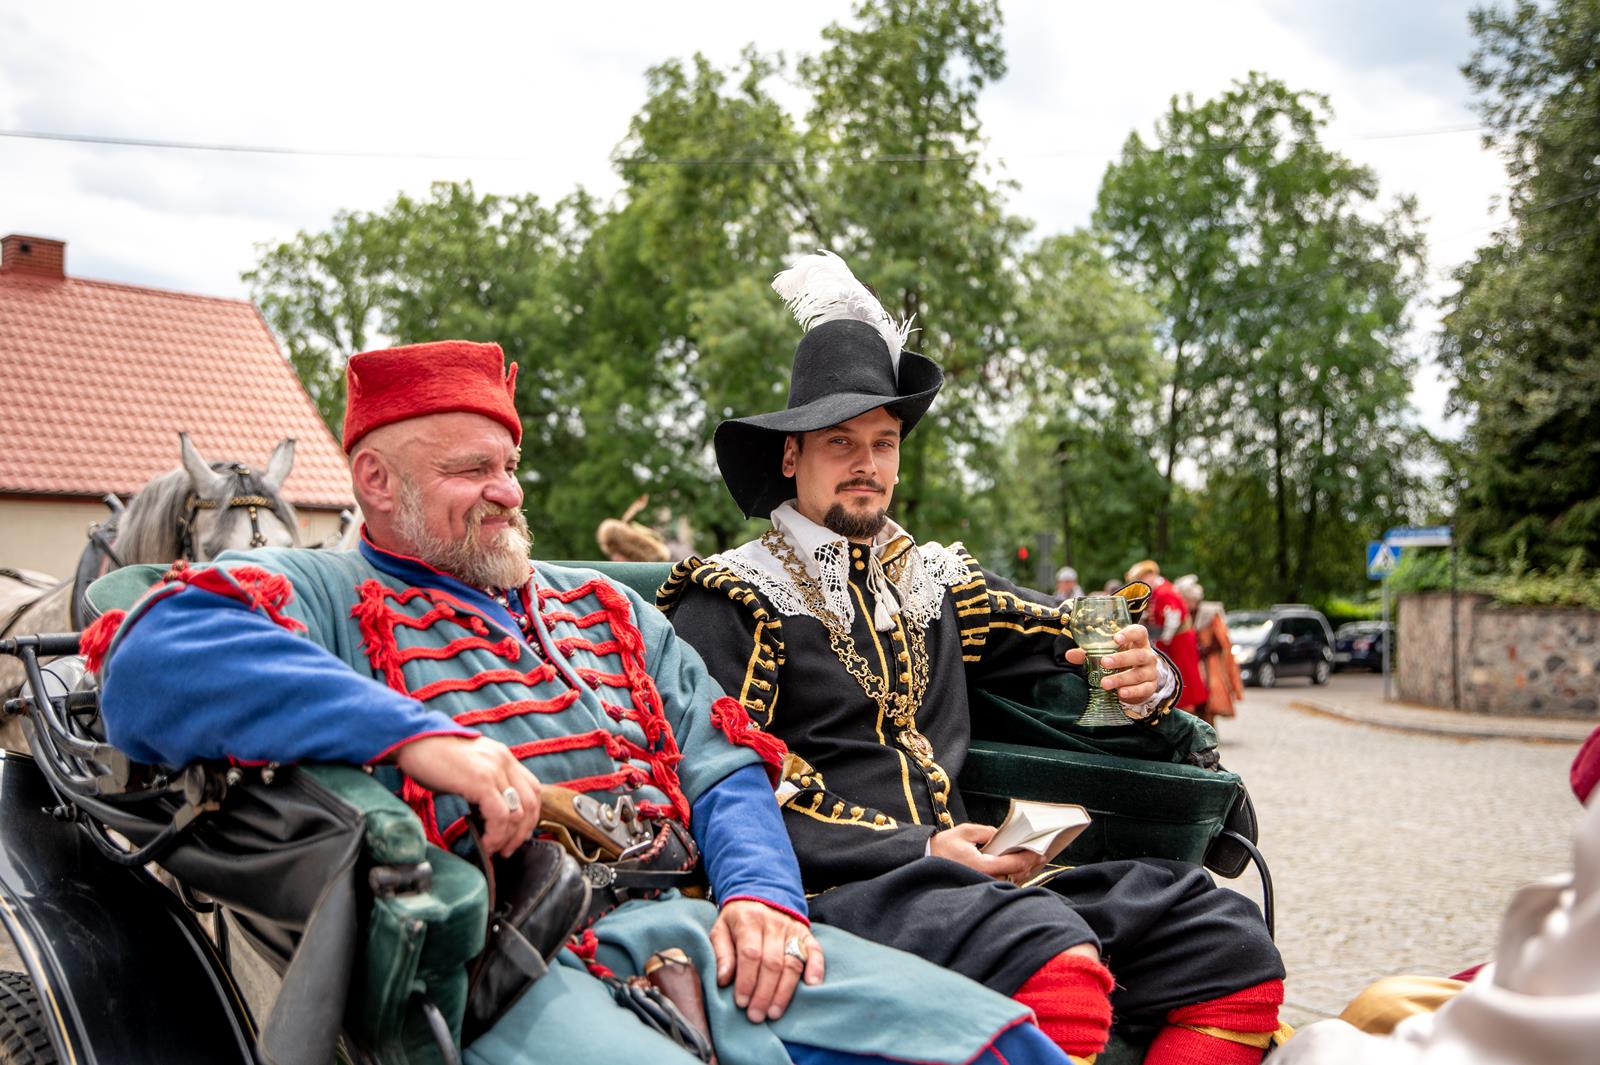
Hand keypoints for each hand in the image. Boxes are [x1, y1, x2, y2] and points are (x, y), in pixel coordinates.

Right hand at [394, 735, 540, 856]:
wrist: (412, 739)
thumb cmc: (432, 756)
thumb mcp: (469, 765)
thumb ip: (485, 782)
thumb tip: (489, 814)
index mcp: (504, 757)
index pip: (533, 790)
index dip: (529, 817)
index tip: (516, 835)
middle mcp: (505, 761)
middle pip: (531, 803)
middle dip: (522, 832)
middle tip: (507, 849)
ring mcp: (495, 770)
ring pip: (518, 813)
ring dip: (508, 838)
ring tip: (493, 849)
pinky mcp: (482, 781)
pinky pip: (499, 816)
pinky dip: (495, 835)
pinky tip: (484, 843)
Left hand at [710, 900, 824, 1022]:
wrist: (761, 892)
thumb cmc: (737, 919)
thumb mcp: (720, 930)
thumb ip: (721, 954)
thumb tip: (723, 980)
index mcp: (749, 920)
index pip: (750, 954)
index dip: (746, 981)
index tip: (741, 1002)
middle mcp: (773, 923)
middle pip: (772, 963)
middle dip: (764, 993)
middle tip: (756, 1015)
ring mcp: (792, 928)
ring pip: (792, 962)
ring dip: (784, 991)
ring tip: (774, 1012)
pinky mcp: (806, 933)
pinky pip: (815, 950)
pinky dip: (816, 967)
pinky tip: (811, 986)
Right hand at [930, 823, 1042, 880]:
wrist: (924, 862)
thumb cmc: (943, 847)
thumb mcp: (965, 832)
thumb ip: (987, 832)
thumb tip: (1003, 836)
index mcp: (982, 865)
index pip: (1014, 864)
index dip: (1030, 857)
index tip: (1041, 852)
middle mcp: (984, 880)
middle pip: (1016, 875)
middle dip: (1029, 865)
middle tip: (1042, 856)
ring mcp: (981, 886)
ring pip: (1009, 882)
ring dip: (1022, 872)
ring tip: (1032, 862)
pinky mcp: (979, 887)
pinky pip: (1000, 884)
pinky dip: (1011, 876)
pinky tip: (1017, 869)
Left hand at [1065, 623, 1161, 707]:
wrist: (1138, 682)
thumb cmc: (1121, 662)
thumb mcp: (1107, 655)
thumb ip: (1089, 654)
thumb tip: (1069, 655)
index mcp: (1137, 642)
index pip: (1139, 632)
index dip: (1129, 634)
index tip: (1115, 638)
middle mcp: (1147, 655)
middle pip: (1138, 655)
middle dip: (1120, 659)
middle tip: (1104, 662)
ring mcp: (1150, 671)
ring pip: (1138, 674)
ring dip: (1121, 678)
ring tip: (1105, 683)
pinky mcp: (1150, 686)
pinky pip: (1143, 689)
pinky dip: (1132, 691)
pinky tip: (1120, 693)